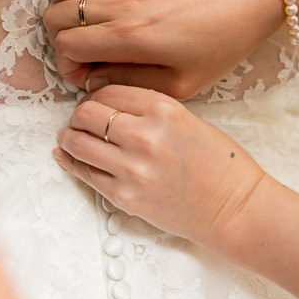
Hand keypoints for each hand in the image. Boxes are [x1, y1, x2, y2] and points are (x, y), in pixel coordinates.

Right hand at [42, 0, 281, 98]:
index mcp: (128, 37)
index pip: (66, 45)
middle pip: (55, 14)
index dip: (67, 66)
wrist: (242, 4)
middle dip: (57, 39)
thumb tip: (95, 81)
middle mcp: (119, 4)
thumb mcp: (179, 85)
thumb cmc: (217, 47)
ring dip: (64, 8)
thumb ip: (129, 83)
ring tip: (84, 28)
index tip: (86, 77)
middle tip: (81, 54)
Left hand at [53, 85, 265, 248]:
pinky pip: (85, 173)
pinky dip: (71, 162)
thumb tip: (107, 105)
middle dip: (81, 114)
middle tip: (82, 120)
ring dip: (70, 137)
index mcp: (164, 110)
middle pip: (88, 113)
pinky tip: (65, 155)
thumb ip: (149, 110)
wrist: (234, 207)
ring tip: (71, 137)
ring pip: (79, 142)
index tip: (97, 102)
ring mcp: (133, 168)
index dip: (97, 95)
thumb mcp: (188, 120)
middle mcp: (145, 135)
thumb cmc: (219, 163)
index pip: (110, 91)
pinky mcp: (125, 196)